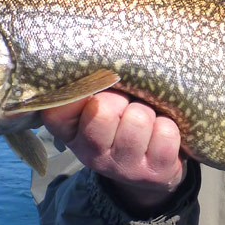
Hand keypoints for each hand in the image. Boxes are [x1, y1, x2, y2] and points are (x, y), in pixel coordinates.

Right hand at [41, 90, 186, 215]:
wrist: (150, 168)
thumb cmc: (120, 123)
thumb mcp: (95, 107)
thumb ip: (89, 87)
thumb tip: (95, 53)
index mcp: (70, 133)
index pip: (57, 108)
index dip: (80, 89)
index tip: (95, 87)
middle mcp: (91, 154)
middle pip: (102, 110)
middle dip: (121, 98)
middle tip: (126, 104)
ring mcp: (123, 166)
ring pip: (138, 119)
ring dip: (147, 111)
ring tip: (146, 119)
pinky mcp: (155, 172)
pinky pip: (165, 133)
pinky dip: (168, 126)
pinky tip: (161, 132)